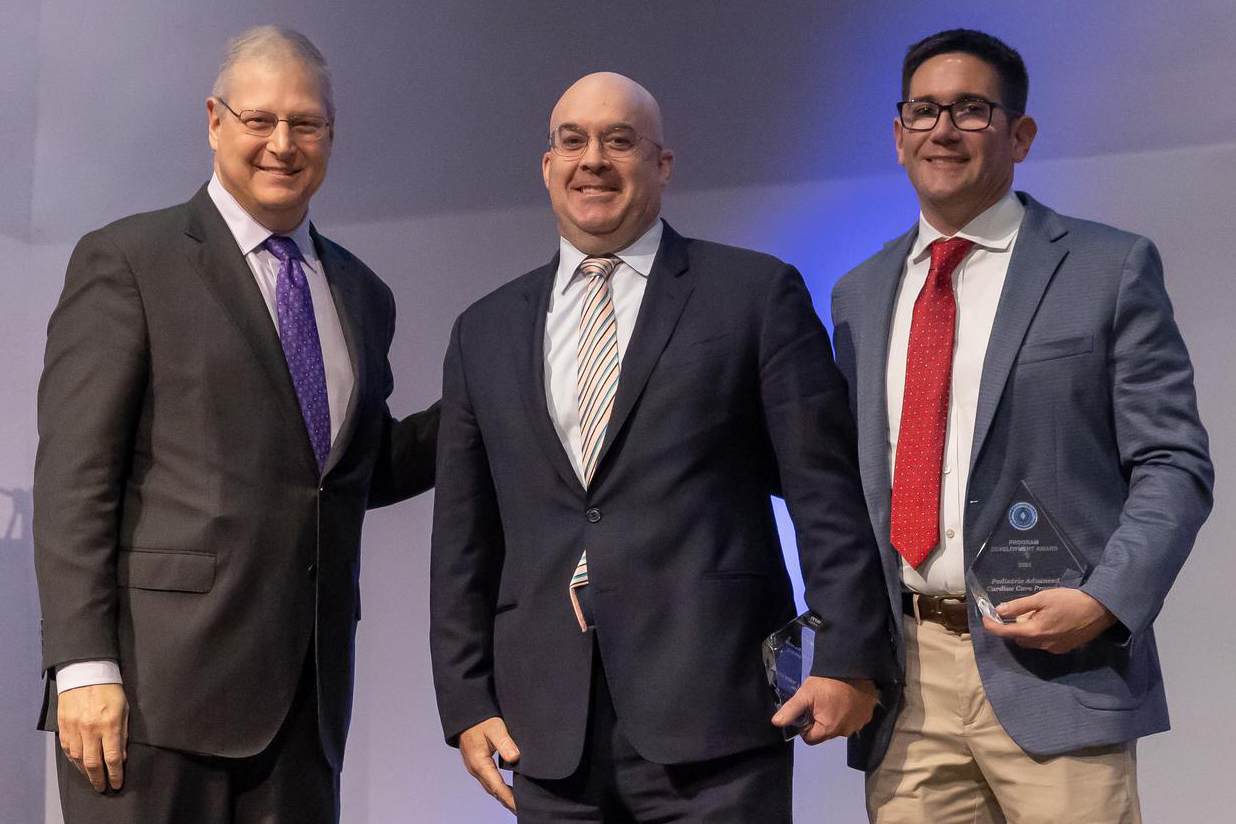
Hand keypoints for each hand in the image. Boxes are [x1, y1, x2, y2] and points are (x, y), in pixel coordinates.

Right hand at [57, 683, 127, 791]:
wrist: (86, 673)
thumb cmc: (110, 690)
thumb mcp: (124, 709)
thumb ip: (122, 733)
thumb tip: (120, 757)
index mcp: (109, 724)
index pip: (112, 757)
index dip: (115, 774)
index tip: (117, 783)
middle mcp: (90, 729)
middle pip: (92, 763)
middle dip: (98, 779)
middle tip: (102, 788)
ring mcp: (74, 728)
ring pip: (78, 759)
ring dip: (85, 772)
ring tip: (92, 778)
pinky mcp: (64, 726)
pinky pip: (67, 749)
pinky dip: (74, 760)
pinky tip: (79, 764)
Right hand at [458, 716, 519, 812]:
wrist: (466, 717)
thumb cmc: (481, 721)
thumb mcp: (496, 728)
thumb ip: (505, 743)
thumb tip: (515, 758)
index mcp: (480, 762)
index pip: (497, 786)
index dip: (509, 797)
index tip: (519, 806)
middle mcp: (475, 769)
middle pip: (493, 791)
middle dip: (507, 802)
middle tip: (521, 810)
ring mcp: (474, 768)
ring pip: (490, 787)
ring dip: (502, 797)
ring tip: (515, 805)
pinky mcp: (476, 765)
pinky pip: (488, 782)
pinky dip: (497, 789)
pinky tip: (505, 791)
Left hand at [770, 676, 877, 744]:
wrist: (855, 669)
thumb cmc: (828, 683)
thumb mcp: (806, 694)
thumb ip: (791, 710)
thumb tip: (776, 723)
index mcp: (829, 730)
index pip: (810, 739)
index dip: (804, 727)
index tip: (806, 712)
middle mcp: (845, 732)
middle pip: (825, 733)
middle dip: (819, 721)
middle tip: (819, 702)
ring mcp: (858, 725)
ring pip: (839, 727)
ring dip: (834, 717)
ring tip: (833, 699)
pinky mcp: (866, 717)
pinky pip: (852, 720)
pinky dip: (847, 713)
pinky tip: (845, 699)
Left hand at [983, 587, 1116, 653]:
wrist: (1100, 610)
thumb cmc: (1070, 600)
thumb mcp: (1042, 598)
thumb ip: (1020, 605)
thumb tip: (1000, 610)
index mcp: (1035, 631)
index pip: (1006, 632)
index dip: (992, 626)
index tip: (985, 618)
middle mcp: (1043, 644)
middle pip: (1018, 639)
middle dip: (1013, 628)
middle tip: (1017, 612)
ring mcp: (1054, 648)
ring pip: (1031, 642)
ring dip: (1027, 631)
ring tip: (1037, 615)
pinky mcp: (1064, 649)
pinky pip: (1044, 644)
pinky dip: (1040, 635)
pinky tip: (1050, 622)